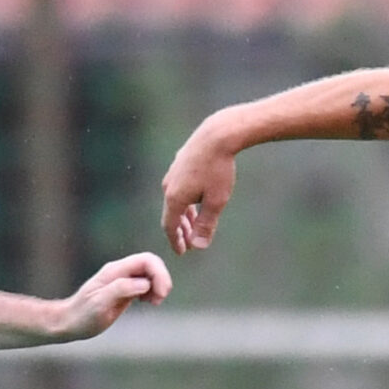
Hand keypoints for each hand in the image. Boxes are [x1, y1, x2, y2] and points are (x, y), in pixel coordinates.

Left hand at [53, 252, 173, 341]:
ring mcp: (123, 280)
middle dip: (162, 280)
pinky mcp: (125, 290)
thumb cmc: (82, 315)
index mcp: (115, 271)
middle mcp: (121, 271)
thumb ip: (121, 289)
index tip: (160, 294)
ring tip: (153, 303)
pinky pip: (146, 284)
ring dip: (158, 287)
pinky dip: (152, 292)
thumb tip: (144, 283)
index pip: (147, 260)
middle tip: (159, 300)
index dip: (159, 274)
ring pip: (150, 274)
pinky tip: (147, 303)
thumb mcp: (100, 303)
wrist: (70, 323)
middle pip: (152, 264)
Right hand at [160, 121, 239, 253]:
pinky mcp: (179, 163)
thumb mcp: (216, 201)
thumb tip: (198, 247)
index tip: (182, 252)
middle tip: (188, 244)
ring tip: (194, 225)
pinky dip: (186, 200)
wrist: (217, 135)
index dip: (175, 241)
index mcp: (175, 198)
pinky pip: (179, 188)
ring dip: (184, 215)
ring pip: (175, 200)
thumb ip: (206, 224)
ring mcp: (173, 173)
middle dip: (180, 231)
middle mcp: (169, 186)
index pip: (170, 226)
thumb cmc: (219, 169)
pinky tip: (195, 200)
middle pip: (171, 214)